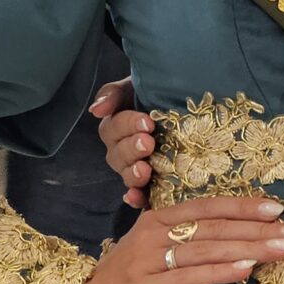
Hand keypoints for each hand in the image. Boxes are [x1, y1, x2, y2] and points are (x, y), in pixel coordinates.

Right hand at [63, 197, 283, 283]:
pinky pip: (188, 278)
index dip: (245, 205)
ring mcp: (146, 260)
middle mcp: (152, 233)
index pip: (208, 206)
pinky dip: (219, 272)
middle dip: (260, 228)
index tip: (282, 208)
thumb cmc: (120, 283)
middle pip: (215, 227)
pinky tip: (246, 270)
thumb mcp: (151, 254)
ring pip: (207, 249)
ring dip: (249, 248)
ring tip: (283, 249)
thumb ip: (184, 243)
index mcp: (156, 219)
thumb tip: (235, 240)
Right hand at [94, 90, 158, 209]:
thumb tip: (96, 110)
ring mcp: (136, 169)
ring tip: (145, 170)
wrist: (187, 103)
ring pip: (127, 175)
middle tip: (149, 143)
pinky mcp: (152, 185)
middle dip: (132, 149)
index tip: (148, 122)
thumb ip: (114, 94)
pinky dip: (137, 198)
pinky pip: (140, 195)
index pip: (114, 129)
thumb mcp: (137, 86)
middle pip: (119, 155)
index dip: (128, 126)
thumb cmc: (160, 93)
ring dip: (133, 174)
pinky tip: (137, 197)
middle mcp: (123, 151)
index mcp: (118, 127)